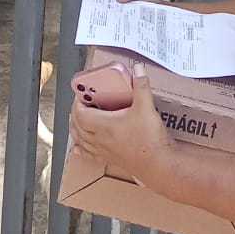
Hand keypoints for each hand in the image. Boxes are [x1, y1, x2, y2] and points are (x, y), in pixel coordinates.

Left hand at [70, 64, 171, 186]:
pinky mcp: (111, 159)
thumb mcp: (146, 106)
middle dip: (75, 114)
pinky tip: (79, 149)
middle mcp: (100, 140)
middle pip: (77, 127)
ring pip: (81, 141)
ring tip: (77, 120)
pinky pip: (89, 155)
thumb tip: (138, 69)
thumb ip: (141, 86)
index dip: (77, 102)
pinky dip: (81, 149)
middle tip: (80, 103)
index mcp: (104, 125)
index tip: (81, 93)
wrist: (159, 164)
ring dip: (76, 130)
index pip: (80, 113)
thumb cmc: (150, 139)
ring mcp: (104, 151)